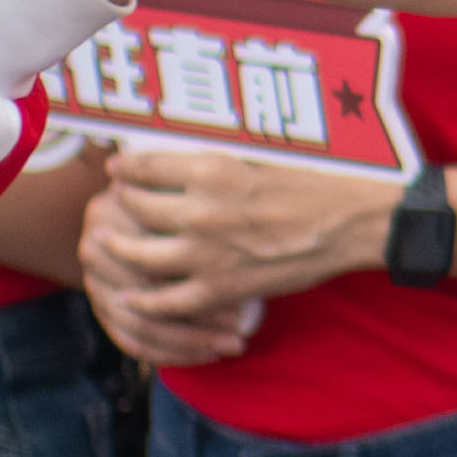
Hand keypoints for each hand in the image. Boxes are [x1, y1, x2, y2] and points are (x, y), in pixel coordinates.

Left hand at [80, 144, 384, 358]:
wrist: (348, 222)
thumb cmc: (313, 181)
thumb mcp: (261, 154)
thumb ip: (218, 159)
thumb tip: (185, 155)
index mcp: (211, 170)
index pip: (146, 166)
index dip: (126, 169)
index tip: (117, 171)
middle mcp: (200, 210)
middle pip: (137, 208)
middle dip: (120, 205)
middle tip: (112, 206)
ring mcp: (206, 253)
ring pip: (139, 255)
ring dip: (119, 249)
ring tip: (107, 244)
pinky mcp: (219, 288)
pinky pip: (167, 302)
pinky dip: (145, 302)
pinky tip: (133, 299)